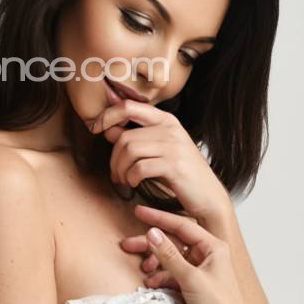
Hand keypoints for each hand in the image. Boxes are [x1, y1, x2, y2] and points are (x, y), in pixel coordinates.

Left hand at [88, 97, 232, 229]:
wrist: (209, 197)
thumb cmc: (182, 175)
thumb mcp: (159, 152)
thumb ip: (136, 139)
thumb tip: (108, 129)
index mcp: (166, 120)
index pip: (129, 107)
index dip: (107, 115)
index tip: (95, 128)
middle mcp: (170, 129)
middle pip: (125, 136)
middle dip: (114, 159)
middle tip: (116, 175)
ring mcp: (173, 146)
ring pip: (129, 150)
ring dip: (121, 170)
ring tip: (125, 180)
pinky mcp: (174, 165)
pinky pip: (139, 167)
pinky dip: (131, 178)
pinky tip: (135, 184)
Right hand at [134, 212, 245, 303]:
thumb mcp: (190, 277)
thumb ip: (169, 255)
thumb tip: (152, 233)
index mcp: (213, 247)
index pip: (182, 225)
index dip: (159, 218)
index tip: (139, 212)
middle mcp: (208, 255)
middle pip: (174, 242)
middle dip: (151, 244)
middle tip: (128, 244)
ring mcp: (200, 270)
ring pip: (171, 259)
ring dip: (155, 263)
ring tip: (142, 269)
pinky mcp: (194, 284)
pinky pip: (173, 274)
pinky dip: (161, 277)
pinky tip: (152, 283)